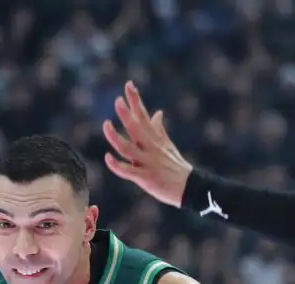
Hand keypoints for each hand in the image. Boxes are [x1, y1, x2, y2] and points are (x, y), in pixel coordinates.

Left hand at [103, 81, 193, 206]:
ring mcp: (147, 162)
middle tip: (117, 101)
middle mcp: (150, 148)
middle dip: (126, 114)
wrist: (188, 187)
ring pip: (127, 148)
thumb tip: (158, 112)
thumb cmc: (175, 166)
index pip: (143, 115)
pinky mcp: (145, 177)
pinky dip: (117, 165)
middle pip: (136, 128)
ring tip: (106, 125)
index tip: (128, 85)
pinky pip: (128, 171)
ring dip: (115, 137)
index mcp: (154, 139)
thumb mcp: (167, 144)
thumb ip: (159, 129)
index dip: (135, 100)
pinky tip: (107, 157)